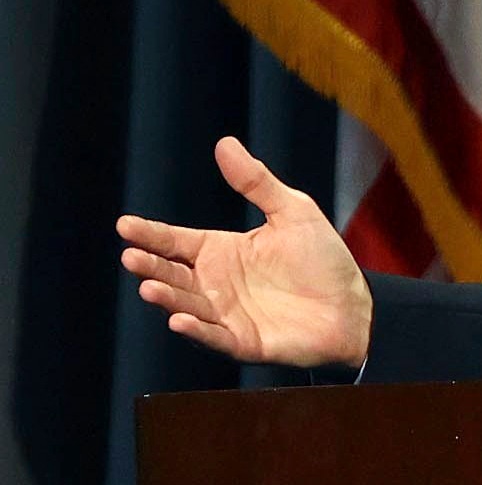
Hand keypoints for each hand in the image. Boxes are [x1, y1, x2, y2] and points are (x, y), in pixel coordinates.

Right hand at [117, 136, 372, 366]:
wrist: (353, 304)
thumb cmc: (322, 258)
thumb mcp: (292, 211)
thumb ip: (256, 182)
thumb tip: (224, 143)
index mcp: (221, 251)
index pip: (176, 241)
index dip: (150, 234)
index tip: (125, 225)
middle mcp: (215, 283)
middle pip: (172, 274)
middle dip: (150, 266)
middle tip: (131, 256)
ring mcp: (225, 314)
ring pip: (186, 305)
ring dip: (167, 298)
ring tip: (149, 288)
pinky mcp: (242, 341)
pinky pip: (214, 337)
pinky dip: (196, 331)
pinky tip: (179, 321)